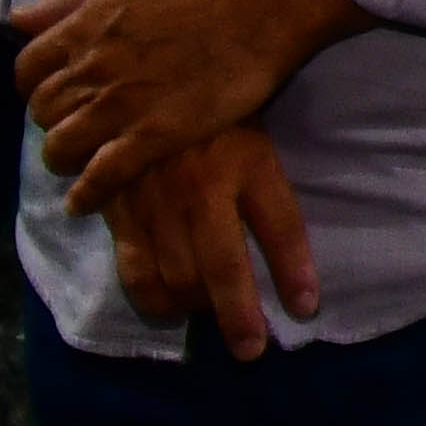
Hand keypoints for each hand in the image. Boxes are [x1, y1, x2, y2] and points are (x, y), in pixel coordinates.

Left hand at [12, 0, 373, 209]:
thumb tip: (18, 19)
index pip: (26, 70)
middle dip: (53, 122)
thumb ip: (69, 1)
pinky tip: (84, 202)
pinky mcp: (152, 136)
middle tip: (75, 127)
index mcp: (83, 30)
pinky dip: (86, 193)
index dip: (35, 87)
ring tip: (78, 165)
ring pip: (61, 147)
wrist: (258, 13)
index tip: (56, 94)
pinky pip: (100, 175)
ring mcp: (120, 105)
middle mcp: (91, 69)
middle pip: (42, 112)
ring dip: (63, 159)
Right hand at [98, 126, 319, 358]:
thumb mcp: (252, 126)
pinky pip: (135, 270)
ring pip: (178, 278)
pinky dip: (151, 298)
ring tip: (209, 316)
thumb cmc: (211, 106)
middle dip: (239, 317)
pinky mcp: (120, 210)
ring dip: (196, 309)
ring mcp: (158, 201)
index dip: (293, 271)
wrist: (137, 77)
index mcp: (248, 161)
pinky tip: (166, 307)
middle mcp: (204, 187)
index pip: (280, 225)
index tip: (306, 307)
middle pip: (225, 268)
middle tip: (250, 349)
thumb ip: (267, 177)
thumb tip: (292, 236)